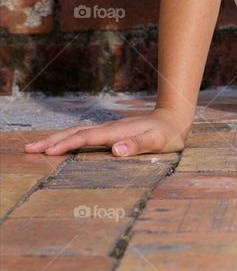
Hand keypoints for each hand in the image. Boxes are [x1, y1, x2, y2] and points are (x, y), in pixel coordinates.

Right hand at [23, 107, 190, 157]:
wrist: (174, 119)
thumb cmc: (167, 134)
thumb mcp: (158, 142)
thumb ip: (137, 145)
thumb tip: (115, 150)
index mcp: (117, 132)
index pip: (86, 138)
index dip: (67, 145)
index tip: (48, 151)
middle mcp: (109, 129)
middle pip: (75, 133)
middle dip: (52, 140)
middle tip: (28, 148)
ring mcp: (108, 130)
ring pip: (77, 133)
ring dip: (56, 139)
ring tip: (35, 146)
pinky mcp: (109, 133)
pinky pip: (83, 136)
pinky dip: (67, 139)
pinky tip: (60, 144)